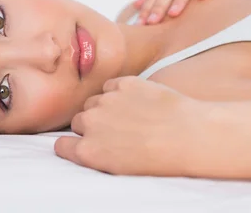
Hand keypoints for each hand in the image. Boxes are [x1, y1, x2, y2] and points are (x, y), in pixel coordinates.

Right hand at [54, 76, 208, 175]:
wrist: (188, 136)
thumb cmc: (159, 159)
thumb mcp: (120, 167)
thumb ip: (98, 153)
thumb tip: (90, 142)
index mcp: (88, 151)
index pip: (62, 145)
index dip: (72, 143)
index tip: (82, 142)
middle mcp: (90, 124)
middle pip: (78, 121)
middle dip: (92, 125)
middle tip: (115, 131)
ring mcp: (106, 100)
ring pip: (93, 101)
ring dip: (104, 107)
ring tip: (129, 116)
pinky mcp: (123, 83)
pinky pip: (110, 85)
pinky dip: (119, 91)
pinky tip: (137, 101)